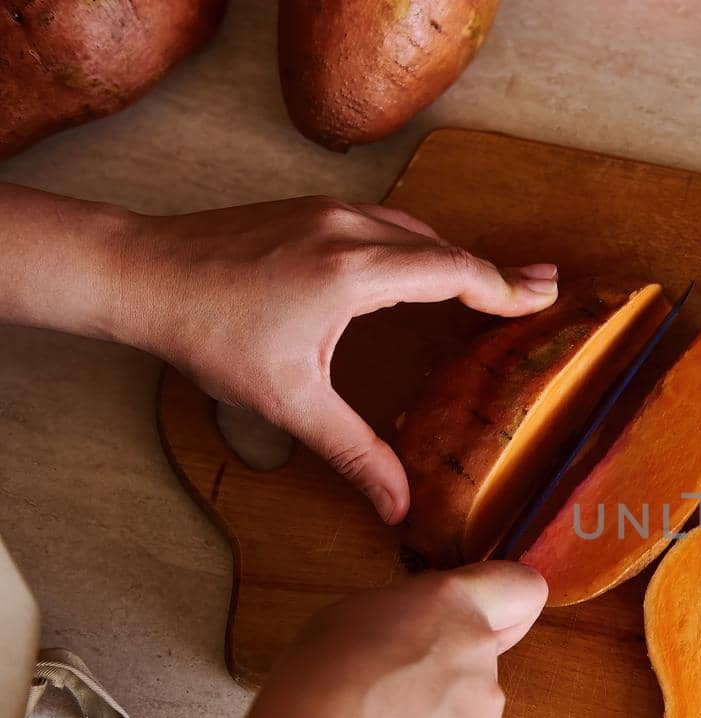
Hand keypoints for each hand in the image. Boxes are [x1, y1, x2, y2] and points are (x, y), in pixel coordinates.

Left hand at [111, 196, 558, 522]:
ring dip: (456, 255)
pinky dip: (419, 244)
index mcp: (354, 273)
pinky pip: (384, 222)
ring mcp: (327, 213)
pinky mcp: (308, 210)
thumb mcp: (287, 403)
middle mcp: (349, 231)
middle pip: (444, 246)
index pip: (453, 272)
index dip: (503, 288)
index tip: (544, 298)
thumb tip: (399, 508)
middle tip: (545, 286)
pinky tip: (421, 265)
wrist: (138, 272)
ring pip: (414, 228)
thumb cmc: (208, 334)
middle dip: (496, 270)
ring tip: (492, 280)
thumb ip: (353, 453)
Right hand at [243, 562, 546, 717]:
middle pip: (476, 659)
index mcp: (452, 607)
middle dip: (442, 673)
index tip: (482, 618)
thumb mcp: (349, 618)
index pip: (521, 587)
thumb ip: (406, 622)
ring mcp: (483, 714)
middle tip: (384, 692)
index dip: (507, 603)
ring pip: (464, 712)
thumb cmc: (319, 681)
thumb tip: (414, 643)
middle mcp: (480, 656)